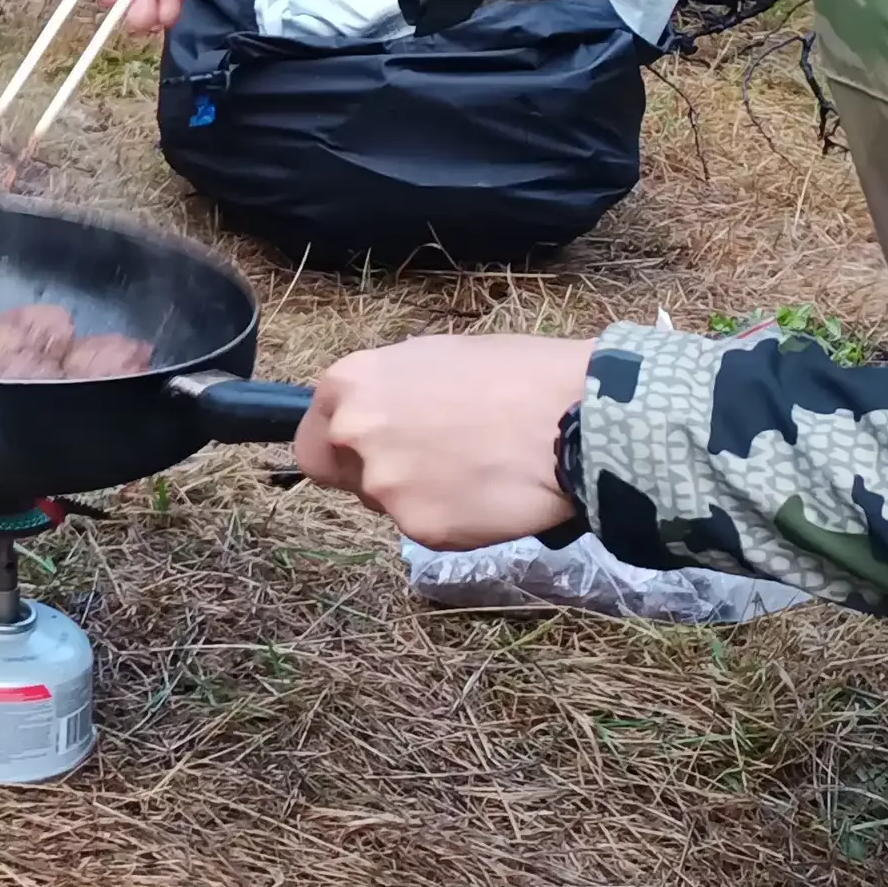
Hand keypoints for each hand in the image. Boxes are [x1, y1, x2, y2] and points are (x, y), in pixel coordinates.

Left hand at [294, 334, 591, 548]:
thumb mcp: (435, 357)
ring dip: (417, 496)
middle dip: (366, 474)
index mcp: (351, 383)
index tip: (366, 450)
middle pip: (336, 471)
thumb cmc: (517, 376)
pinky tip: (488, 495)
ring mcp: (384, 483)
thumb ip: (390, 390)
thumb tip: (380, 408)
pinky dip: (452, 521)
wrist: (574, 415)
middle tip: (419, 468)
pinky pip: (425, 529)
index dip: (341, 444)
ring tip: (473, 473)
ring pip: (384, 503)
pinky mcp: (419, 527)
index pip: (313, 432)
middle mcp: (353, 432)